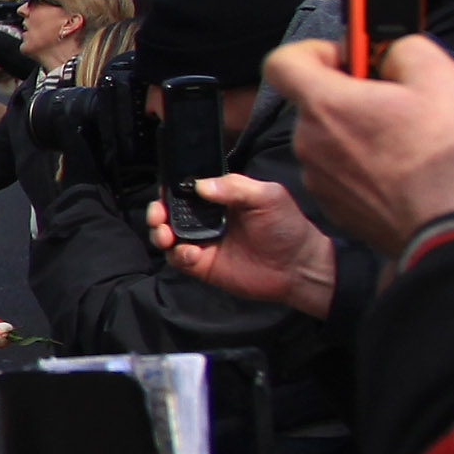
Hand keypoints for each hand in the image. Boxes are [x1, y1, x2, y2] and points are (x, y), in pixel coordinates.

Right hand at [146, 173, 336, 315]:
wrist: (297, 267)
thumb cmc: (286, 227)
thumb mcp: (267, 196)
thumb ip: (234, 187)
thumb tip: (198, 185)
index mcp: (221, 198)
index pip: (186, 189)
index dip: (171, 189)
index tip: (165, 191)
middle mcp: (206, 219)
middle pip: (169, 212)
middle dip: (157, 212)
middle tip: (159, 216)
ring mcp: (203, 242)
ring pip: (167, 236)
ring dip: (160, 234)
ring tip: (166, 235)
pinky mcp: (202, 266)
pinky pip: (179, 259)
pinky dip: (179, 255)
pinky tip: (193, 254)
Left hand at [272, 35, 453, 251]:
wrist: (446, 228)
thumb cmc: (443, 156)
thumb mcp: (440, 76)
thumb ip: (402, 47)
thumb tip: (388, 52)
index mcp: (325, 105)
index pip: (282, 61)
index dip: (314, 50)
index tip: (348, 57)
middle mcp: (309, 141)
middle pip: (314, 101)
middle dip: (350, 91)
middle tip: (395, 98)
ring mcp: (317, 177)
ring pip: (328, 136)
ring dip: (358, 128)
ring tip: (405, 137)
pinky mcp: (333, 204)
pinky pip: (339, 168)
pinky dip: (362, 161)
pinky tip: (400, 167)